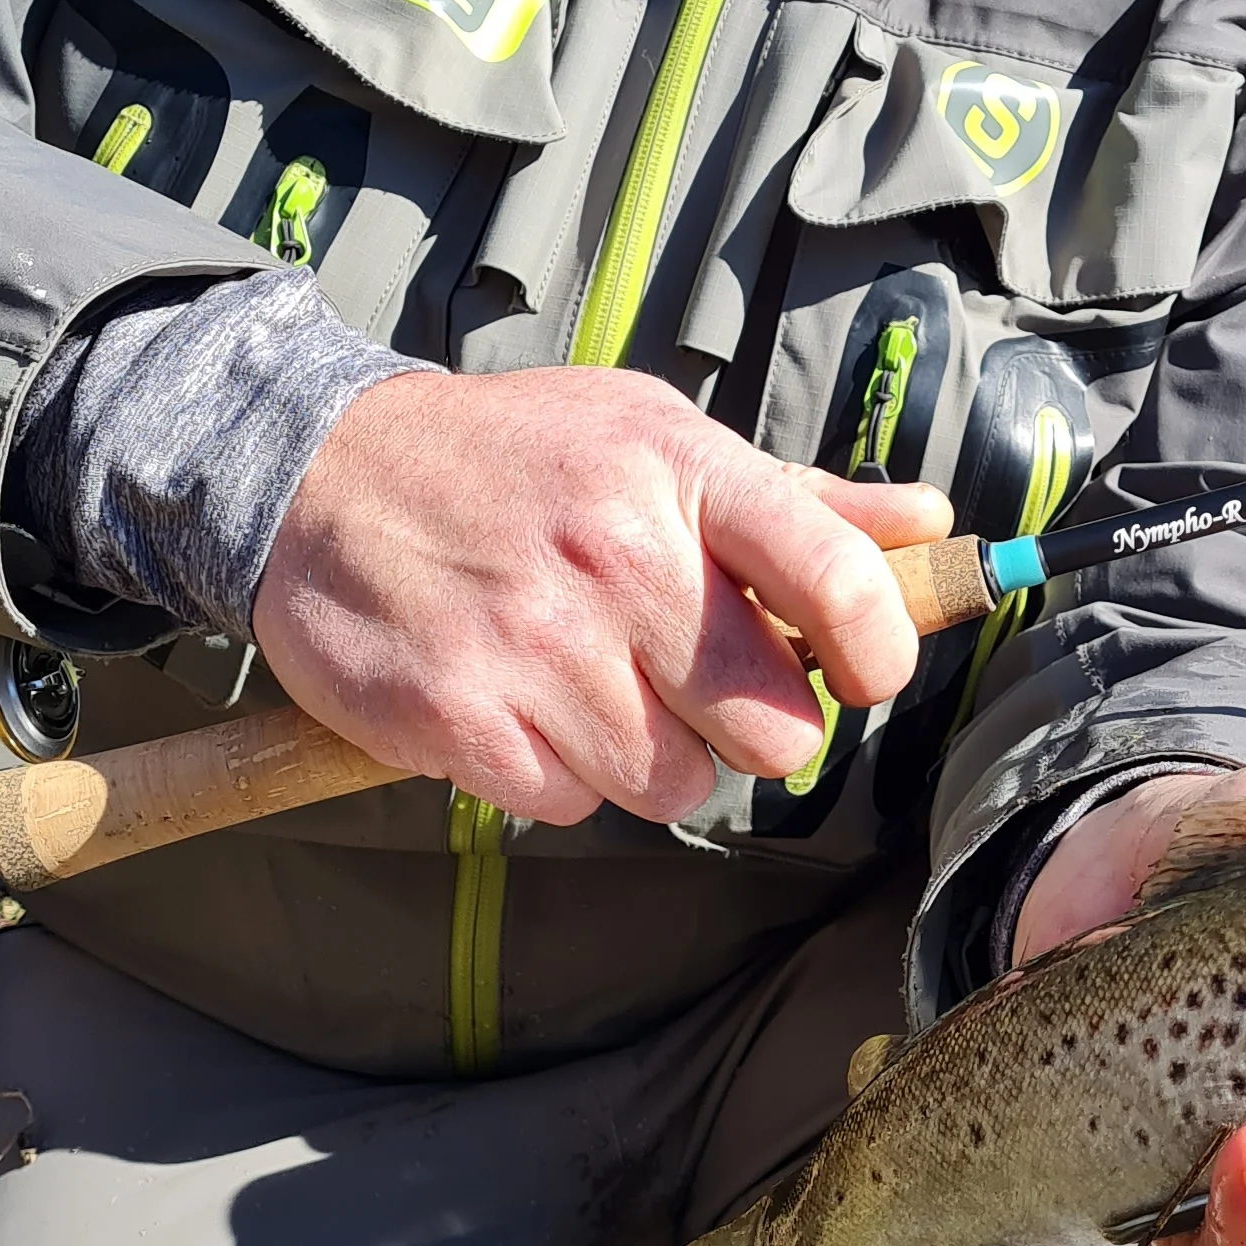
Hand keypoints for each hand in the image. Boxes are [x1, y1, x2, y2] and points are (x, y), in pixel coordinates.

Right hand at [250, 367, 953, 825]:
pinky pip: (569, 806)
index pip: (838, 575)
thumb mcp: (652, 439)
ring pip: (672, 783)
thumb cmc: (513, 462)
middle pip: (773, 727)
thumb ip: (797, 502)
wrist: (316, 473)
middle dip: (745, 725)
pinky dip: (551, 776)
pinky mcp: (458, 716)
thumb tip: (930, 523)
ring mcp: (536, 642)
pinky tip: (515, 705)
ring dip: (641, 755)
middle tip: (688, 684)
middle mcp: (617, 556)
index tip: (866, 671)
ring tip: (583, 682)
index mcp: (681, 474)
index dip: (881, 645)